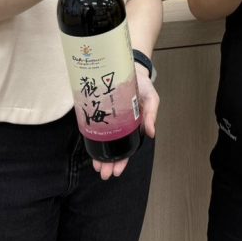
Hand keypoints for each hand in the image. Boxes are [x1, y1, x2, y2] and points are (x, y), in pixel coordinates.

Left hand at [94, 64, 158, 179]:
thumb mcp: (151, 98)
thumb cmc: (143, 85)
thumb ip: (151, 114)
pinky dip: (93, 137)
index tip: (116, 171)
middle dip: (109, 162)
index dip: (122, 160)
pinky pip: (96, 126)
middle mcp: (122, 125)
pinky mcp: (101, 110)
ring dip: (100, 154)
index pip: (128, 148)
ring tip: (96, 165)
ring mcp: (110, 119)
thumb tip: (152, 133)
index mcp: (134, 126)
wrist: (130, 67)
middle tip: (102, 173)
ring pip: (105, 141)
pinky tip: (90, 144)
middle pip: (114, 148)